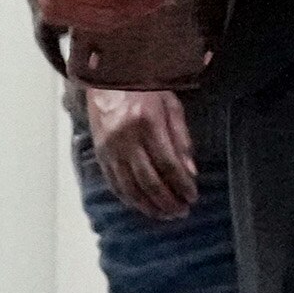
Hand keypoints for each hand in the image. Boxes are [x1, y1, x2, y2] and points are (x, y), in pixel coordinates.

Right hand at [81, 81, 197, 218]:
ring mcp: (110, 148)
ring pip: (130, 187)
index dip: (181, 185)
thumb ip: (182, 139)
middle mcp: (126, 138)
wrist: (107, 77)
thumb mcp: (171, 106)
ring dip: (149, 206)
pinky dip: (129, 199)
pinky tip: (142, 206)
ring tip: (165, 215)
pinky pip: (114, 183)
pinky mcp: (100, 154)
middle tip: (181, 212)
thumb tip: (190, 173)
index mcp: (147, 123)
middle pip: (149, 180)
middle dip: (168, 201)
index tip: (193, 197)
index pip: (168, 164)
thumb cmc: (143, 88)